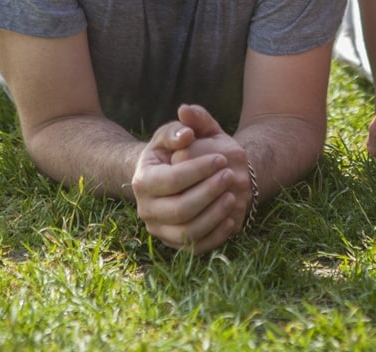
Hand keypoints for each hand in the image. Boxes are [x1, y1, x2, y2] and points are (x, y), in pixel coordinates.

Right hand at [129, 105, 241, 252]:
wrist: (167, 177)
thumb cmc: (173, 152)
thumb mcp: (173, 134)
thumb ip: (179, 128)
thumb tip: (186, 132)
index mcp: (143, 180)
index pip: (171, 180)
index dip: (198, 170)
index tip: (221, 159)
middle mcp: (146, 209)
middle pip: (180, 209)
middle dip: (208, 193)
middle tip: (230, 176)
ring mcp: (159, 229)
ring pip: (188, 232)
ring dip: (214, 215)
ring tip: (232, 196)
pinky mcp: (173, 243)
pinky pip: (196, 247)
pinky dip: (215, 236)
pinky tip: (230, 218)